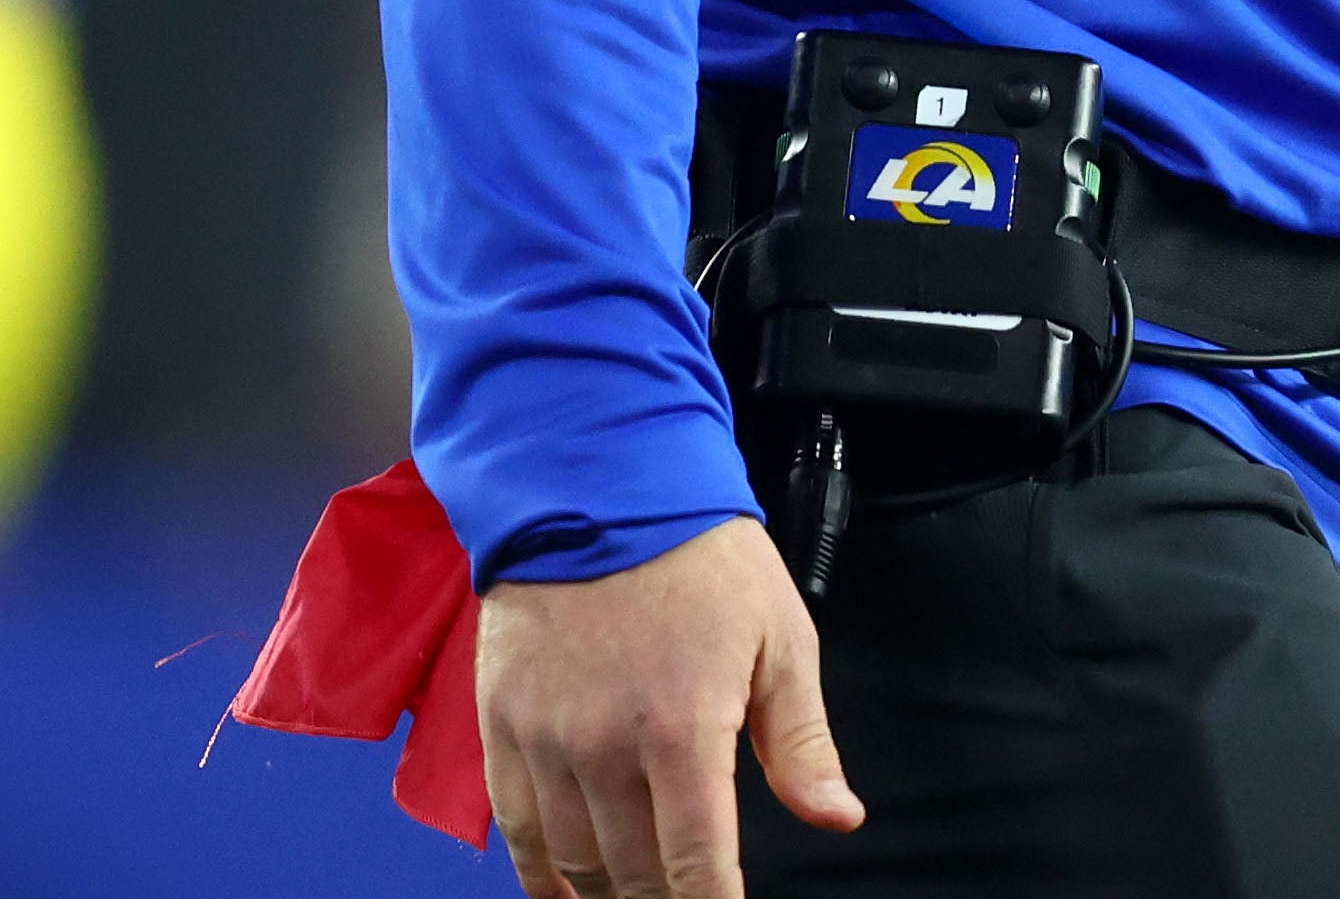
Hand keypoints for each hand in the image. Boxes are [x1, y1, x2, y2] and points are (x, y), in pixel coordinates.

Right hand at [478, 517, 861, 898]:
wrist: (597, 481)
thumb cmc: (699, 557)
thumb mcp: (778, 637)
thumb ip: (802, 740)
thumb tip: (837, 817)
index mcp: (684, 729)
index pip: (697, 866)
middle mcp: (606, 747)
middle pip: (634, 876)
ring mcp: (545, 739)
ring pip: (574, 862)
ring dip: (606, 897)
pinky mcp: (502, 724)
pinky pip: (514, 828)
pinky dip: (539, 875)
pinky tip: (564, 895)